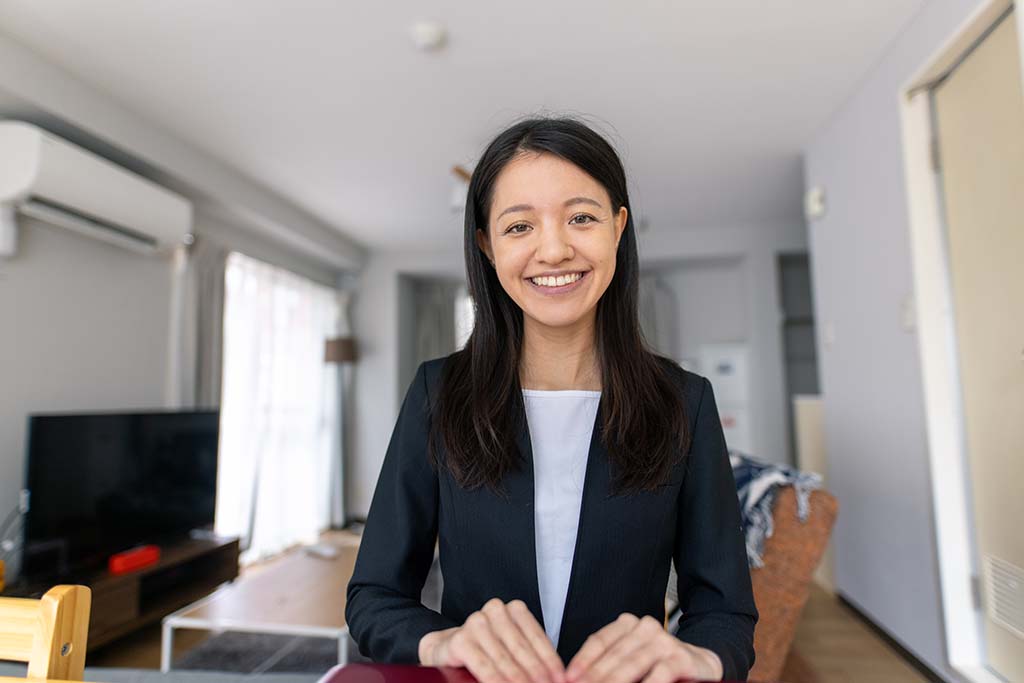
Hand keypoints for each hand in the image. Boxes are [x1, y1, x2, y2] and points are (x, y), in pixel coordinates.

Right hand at [418, 598, 566, 682]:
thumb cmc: (488, 649)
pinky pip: (484, 666)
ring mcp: (476, 623)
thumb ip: (533, 657)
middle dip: (537, 676)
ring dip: (519, 681)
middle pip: (522, 650)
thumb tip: (558, 678)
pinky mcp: (461, 640)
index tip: (562, 680)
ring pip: (504, 659)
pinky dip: (495, 681)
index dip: (551, 663)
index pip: (538, 638)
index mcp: (514, 609)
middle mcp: (495, 611)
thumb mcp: (513, 649)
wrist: (449, 648)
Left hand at [565, 614, 722, 682]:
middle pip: (613, 655)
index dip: (582, 660)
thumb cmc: (660, 664)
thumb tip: (577, 677)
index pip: (599, 641)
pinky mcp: (680, 658)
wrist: (701, 663)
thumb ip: (609, 664)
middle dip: (595, 677)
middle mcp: (645, 627)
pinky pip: (658, 674)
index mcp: (628, 624)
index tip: (567, 678)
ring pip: (632, 664)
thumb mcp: (632, 658)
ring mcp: (663, 641)